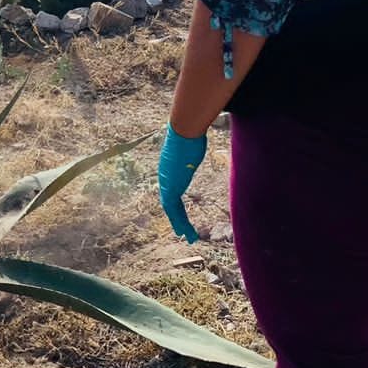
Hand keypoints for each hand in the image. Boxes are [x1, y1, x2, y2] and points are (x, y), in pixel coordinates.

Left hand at [157, 123, 207, 243]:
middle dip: (176, 217)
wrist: (184, 130)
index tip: (179, 213)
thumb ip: (194, 148)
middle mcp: (165, 177)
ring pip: (172, 210)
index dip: (175, 204)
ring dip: (180, 224)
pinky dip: (180, 223)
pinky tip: (185, 232)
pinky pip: (174, 211)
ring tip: (187, 237)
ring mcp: (167, 183)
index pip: (171, 190)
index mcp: (169, 169)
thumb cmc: (191, 133)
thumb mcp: (193, 144)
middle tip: (181, 230)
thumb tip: (202, 137)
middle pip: (169, 202)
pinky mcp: (171, 187)